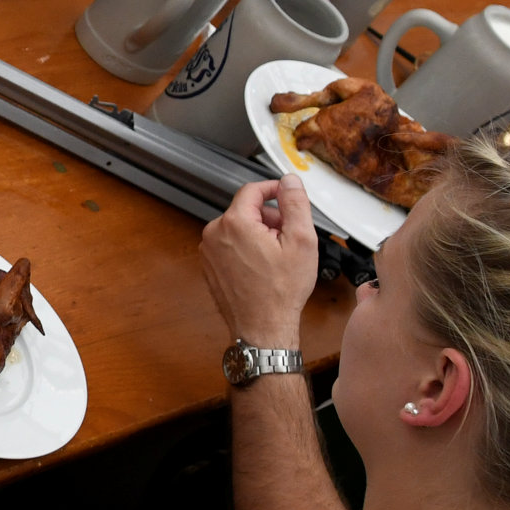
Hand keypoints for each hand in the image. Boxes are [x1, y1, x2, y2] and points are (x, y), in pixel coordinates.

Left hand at [202, 174, 318, 348]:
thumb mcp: (301, 241)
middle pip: (246, 210)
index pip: (252, 190)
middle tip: (289, 238)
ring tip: (277, 257)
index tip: (287, 195)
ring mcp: (208, 251)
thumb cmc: (281, 291)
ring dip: (259, 235)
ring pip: (238, 228)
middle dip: (270, 219)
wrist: (262, 327)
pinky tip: (262, 268)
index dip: (274, 189)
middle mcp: (214, 234)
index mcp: (234, 223)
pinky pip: (230, 246)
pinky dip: (247, 249)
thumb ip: (295, 204)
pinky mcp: (209, 265)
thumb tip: (290, 181)